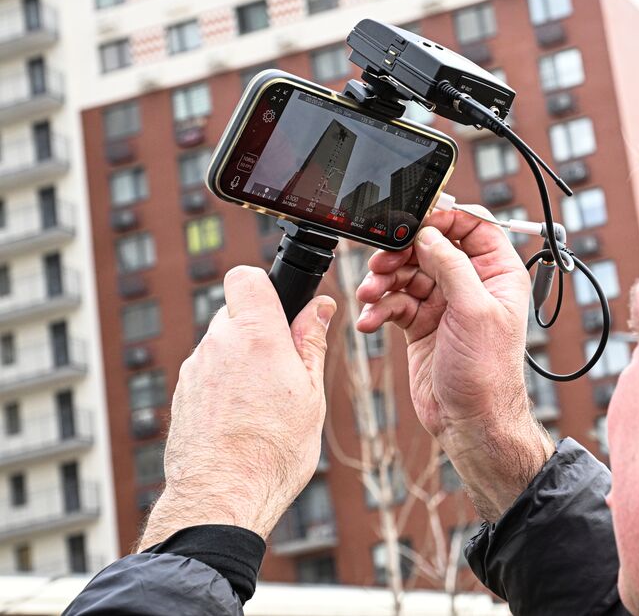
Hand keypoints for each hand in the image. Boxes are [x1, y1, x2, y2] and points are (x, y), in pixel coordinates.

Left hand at [141, 267, 335, 545]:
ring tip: (264, 404)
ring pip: (220, 347)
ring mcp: (193, 372)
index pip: (246, 278)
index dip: (266, 286)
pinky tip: (242, 420)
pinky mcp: (181, 397)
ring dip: (241, 362)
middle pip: (235, 315)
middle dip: (259, 331)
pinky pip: (207, 376)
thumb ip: (311, 343)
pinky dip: (224, 387)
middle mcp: (216, 345)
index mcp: (254, 334)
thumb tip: (319, 308)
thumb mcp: (310, 392)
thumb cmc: (273, 449)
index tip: (284, 309)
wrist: (222, 496)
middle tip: (285, 368)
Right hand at [356, 209, 552, 519]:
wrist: (471, 421)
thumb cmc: (488, 373)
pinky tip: (371, 321)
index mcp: (498, 273)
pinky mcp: (421, 324)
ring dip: (385, 280)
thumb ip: (452, 266)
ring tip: (372, 294)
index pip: (474, 226)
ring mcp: (445, 303)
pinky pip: (395, 302)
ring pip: (409, 272)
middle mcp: (472, 283)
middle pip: (433, 246)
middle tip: (381, 261)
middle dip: (403, 251)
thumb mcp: (474, 310)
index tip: (415, 221)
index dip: (445, 219)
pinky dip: (380, 308)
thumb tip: (430, 234)